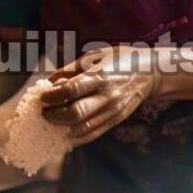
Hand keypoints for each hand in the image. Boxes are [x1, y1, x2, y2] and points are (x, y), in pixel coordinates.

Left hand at [40, 45, 159, 146]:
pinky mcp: (116, 120)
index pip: (72, 90)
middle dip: (54, 115)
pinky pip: (94, 134)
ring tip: (52, 120)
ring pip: (83, 127)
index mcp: (101, 76)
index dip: (53, 96)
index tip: (42, 97)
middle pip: (76, 113)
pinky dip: (77, 136)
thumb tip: (49, 81)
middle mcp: (107, 95)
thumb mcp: (96, 56)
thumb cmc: (119, 59)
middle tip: (44, 112)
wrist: (150, 73)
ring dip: (63, 127)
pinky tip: (66, 132)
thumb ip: (71, 69)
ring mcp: (113, 110)